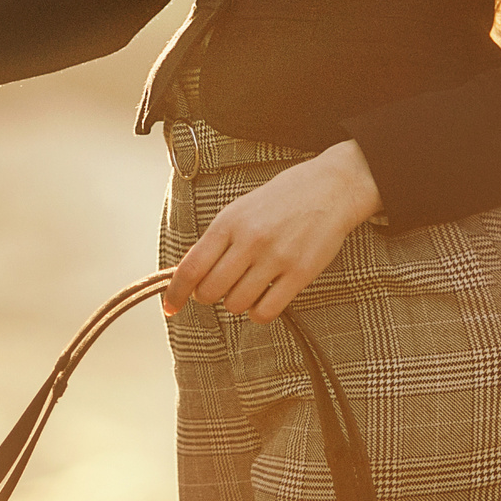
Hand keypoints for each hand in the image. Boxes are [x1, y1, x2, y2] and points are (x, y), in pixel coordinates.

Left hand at [163, 141, 383, 323]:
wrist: (330, 188)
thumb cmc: (281, 199)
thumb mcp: (240, 210)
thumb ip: (216, 241)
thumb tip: (188, 275)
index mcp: (229, 222)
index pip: (191, 267)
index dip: (175, 293)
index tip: (170, 307)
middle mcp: (250, 240)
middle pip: (210, 291)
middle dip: (208, 296)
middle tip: (219, 288)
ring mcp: (276, 258)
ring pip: (236, 304)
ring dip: (235, 303)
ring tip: (246, 287)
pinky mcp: (300, 274)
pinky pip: (266, 311)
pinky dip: (258, 312)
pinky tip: (263, 298)